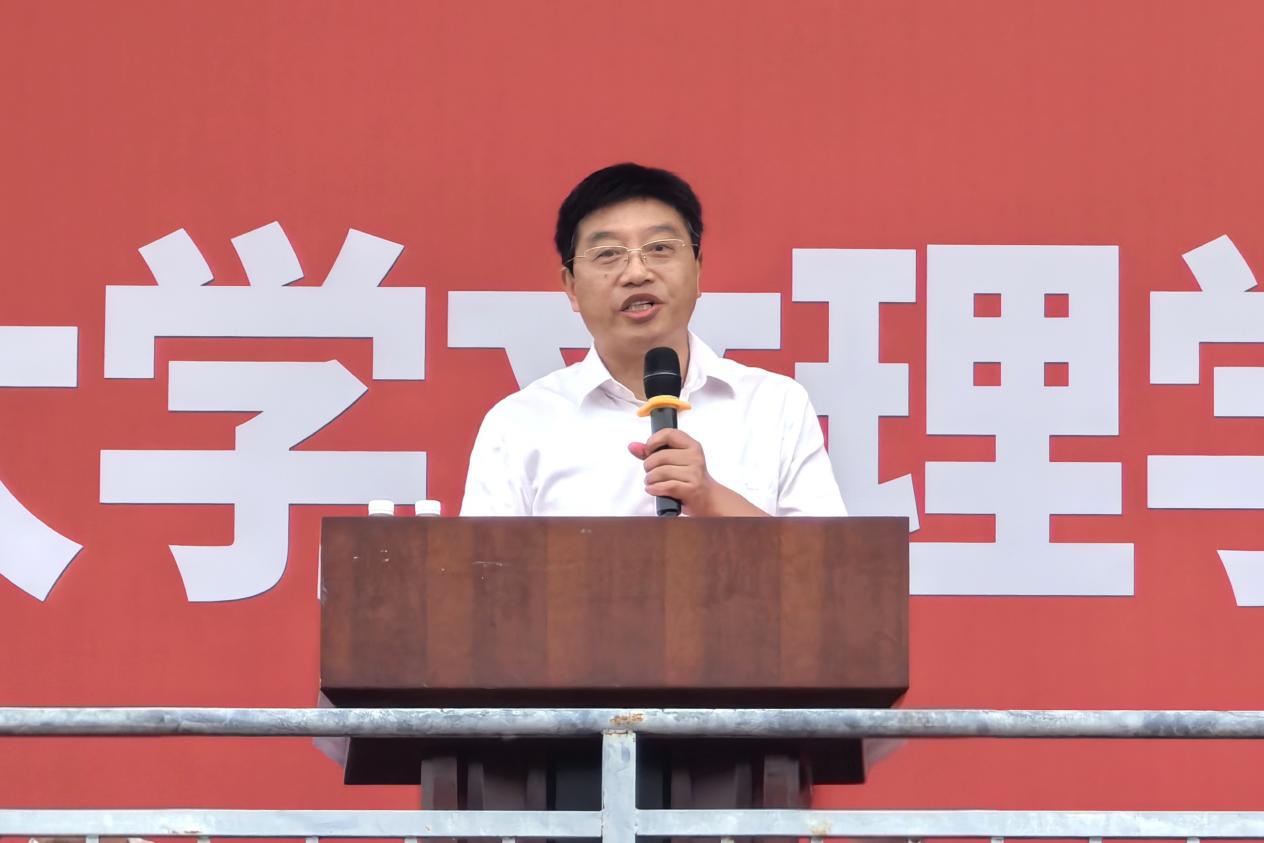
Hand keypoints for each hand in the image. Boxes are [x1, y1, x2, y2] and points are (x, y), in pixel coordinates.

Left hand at [627, 429, 766, 516]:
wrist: (709, 499)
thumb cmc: (689, 478)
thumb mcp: (675, 461)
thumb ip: (653, 452)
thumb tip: (633, 446)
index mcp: (692, 445)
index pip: (669, 433)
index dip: (653, 441)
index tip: (649, 450)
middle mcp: (695, 457)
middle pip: (660, 456)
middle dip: (649, 466)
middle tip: (650, 473)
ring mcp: (694, 473)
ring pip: (661, 472)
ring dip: (650, 480)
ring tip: (652, 483)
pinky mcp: (691, 489)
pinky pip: (666, 486)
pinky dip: (655, 489)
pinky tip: (653, 489)